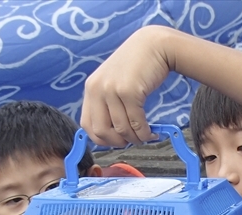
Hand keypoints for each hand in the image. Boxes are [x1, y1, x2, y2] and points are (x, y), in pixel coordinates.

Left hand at [80, 26, 174, 146]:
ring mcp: (112, 90)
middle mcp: (97, 89)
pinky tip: (152, 131)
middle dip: (118, 142)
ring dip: (135, 138)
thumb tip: (111, 132)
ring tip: (146, 136)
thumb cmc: (137, 66)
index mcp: (91, 88)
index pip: (87, 125)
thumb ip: (107, 102)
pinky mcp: (129, 92)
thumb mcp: (113, 81)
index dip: (102, 139)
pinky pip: (136, 123)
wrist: (154, 46)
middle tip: (132, 141)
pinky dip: (144, 133)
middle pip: (101, 131)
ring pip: (121, 129)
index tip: (116, 140)